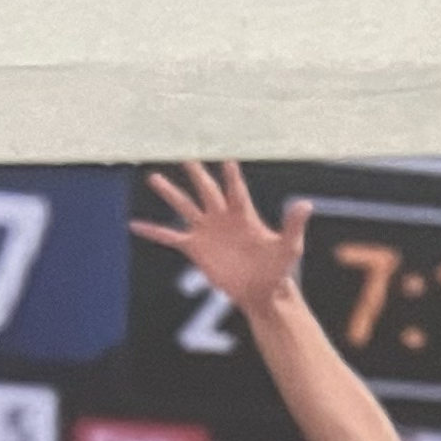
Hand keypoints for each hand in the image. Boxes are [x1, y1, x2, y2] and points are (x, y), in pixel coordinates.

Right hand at [131, 158, 311, 308]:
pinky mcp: (195, 249)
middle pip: (206, 189)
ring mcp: (206, 231)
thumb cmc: (277, 267)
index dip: (231, 175)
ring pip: (184, 207)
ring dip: (169, 193)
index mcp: (243, 214)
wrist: (261, 291)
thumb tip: (306, 204)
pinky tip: (134, 225)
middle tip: (183, 150)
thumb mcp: (289, 247)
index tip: (226, 157)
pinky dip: (153, 231)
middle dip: (195, 171)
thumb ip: (294, 225)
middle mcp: (222, 217)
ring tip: (153, 176)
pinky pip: (170, 237)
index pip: (235, 190)